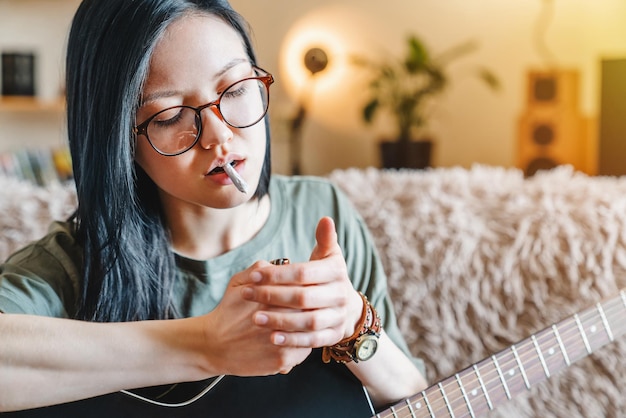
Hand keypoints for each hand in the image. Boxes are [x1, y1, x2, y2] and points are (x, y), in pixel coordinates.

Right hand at [201, 262, 311, 375]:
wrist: (213, 345)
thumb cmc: (228, 312)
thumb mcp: (238, 282)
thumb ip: (260, 269)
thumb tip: (284, 264)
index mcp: (271, 298)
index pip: (303, 289)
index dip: (306, 289)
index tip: (303, 291)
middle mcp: (279, 320)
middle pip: (310, 310)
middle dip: (311, 308)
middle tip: (307, 308)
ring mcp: (282, 342)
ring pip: (311, 332)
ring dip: (310, 328)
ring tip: (302, 325)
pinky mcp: (281, 360)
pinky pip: (304, 351)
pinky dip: (302, 345)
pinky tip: (293, 340)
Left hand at [241, 217, 362, 348]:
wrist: (347, 307)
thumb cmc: (326, 277)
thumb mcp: (328, 257)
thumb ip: (324, 239)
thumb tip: (325, 219)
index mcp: (336, 271)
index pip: (303, 273)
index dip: (277, 274)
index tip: (253, 275)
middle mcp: (341, 295)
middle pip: (303, 297)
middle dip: (272, 296)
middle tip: (247, 295)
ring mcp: (338, 317)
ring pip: (307, 321)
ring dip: (279, 320)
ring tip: (255, 318)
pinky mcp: (334, 335)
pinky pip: (312, 340)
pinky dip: (292, 340)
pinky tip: (271, 337)